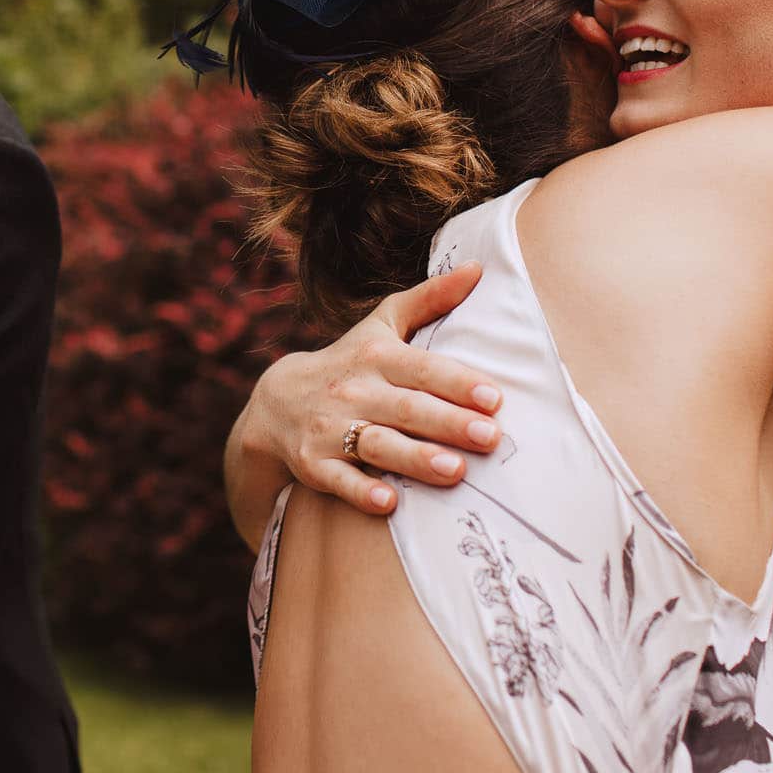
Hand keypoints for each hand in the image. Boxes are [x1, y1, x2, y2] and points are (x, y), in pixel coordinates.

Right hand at [233, 264, 500, 519]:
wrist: (278, 401)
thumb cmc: (350, 362)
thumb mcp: (381, 326)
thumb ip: (429, 299)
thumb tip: (478, 269)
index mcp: (376, 357)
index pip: (422, 368)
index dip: (457, 382)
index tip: (494, 398)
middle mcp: (354, 391)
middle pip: (407, 408)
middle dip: (448, 422)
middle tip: (489, 437)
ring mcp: (330, 428)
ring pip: (377, 444)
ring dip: (415, 458)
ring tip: (455, 471)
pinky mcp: (314, 463)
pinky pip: (338, 480)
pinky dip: (360, 490)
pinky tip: (388, 503)